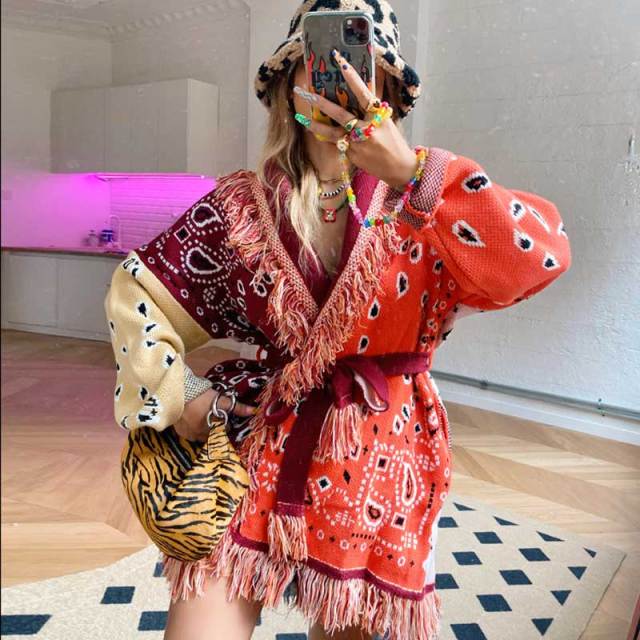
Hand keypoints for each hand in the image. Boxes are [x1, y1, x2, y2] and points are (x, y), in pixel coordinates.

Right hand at [173, 388, 257, 442]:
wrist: (179, 392)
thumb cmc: (202, 396)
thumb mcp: (221, 400)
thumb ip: (237, 407)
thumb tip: (253, 411)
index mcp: (213, 429)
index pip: (224, 431)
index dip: (226, 423)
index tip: (224, 417)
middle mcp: (201, 436)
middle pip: (212, 436)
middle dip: (215, 429)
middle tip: (213, 418)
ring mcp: (189, 435)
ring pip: (200, 438)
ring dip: (203, 431)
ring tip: (203, 419)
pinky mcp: (179, 432)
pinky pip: (189, 435)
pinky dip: (192, 431)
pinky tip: (193, 422)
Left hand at [293, 49, 418, 189]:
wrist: (399, 169)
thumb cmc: (394, 142)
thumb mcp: (386, 122)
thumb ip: (371, 110)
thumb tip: (357, 92)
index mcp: (378, 117)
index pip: (363, 94)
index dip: (352, 78)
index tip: (341, 62)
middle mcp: (365, 130)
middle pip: (340, 114)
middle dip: (322, 103)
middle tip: (305, 93)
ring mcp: (356, 145)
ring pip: (331, 133)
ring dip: (316, 125)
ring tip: (301, 117)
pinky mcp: (351, 156)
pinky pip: (338, 143)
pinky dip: (331, 137)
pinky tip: (320, 131)